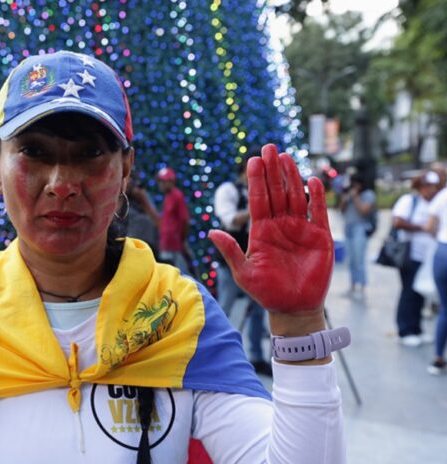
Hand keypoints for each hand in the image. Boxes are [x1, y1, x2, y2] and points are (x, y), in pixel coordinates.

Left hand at [209, 144, 332, 314]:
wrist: (293, 308)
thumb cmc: (266, 292)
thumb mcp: (243, 272)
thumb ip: (230, 250)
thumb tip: (211, 231)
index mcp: (261, 231)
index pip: (258, 199)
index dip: (256, 180)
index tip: (253, 160)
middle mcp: (280, 225)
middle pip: (276, 192)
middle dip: (272, 170)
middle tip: (268, 147)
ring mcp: (300, 229)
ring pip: (295, 197)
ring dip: (291, 177)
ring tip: (285, 157)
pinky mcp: (319, 236)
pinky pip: (317, 212)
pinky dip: (316, 196)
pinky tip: (312, 180)